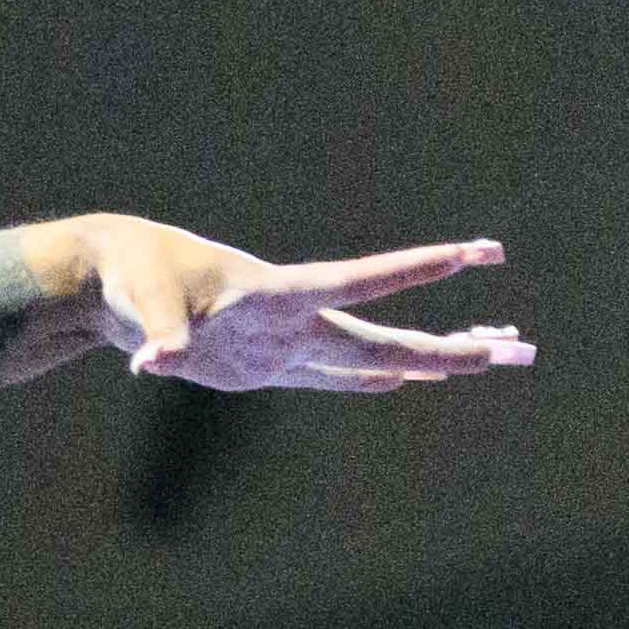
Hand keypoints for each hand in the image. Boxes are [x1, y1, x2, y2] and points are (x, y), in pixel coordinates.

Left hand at [93, 225, 530, 391]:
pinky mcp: (265, 363)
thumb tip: (155, 360)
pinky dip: (370, 376)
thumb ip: (160, 331)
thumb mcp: (140, 302)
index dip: (413, 270)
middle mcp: (295, 318)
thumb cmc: (128, 277)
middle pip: (388, 336)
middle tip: (521, 349)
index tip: (476, 251)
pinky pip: (331, 374)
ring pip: (372, 352)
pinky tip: (405, 376)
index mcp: (278, 293)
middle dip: (456, 345)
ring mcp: (285, 341)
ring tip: (489, 354)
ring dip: (429, 358)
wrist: (107, 280)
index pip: (358, 282)